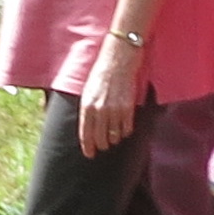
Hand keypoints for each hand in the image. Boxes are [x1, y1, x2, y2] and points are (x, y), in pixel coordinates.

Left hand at [78, 36, 144, 154]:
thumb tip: (87, 127)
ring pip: (114, 136)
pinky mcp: (128, 108)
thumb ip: (87, 110)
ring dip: (113, 139)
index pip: (86, 134)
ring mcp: (114, 110)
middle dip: (101, 145)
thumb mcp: (87, 92)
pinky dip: (124, 132)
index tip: (89, 154)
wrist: (117, 60)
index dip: (88, 147)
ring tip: (113, 137)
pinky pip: (126, 129)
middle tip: (102, 146)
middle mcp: (99, 110)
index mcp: (86, 106)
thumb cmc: (100, 74)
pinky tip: (123, 129)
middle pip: (100, 138)